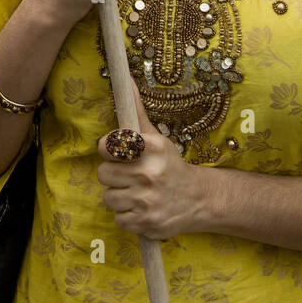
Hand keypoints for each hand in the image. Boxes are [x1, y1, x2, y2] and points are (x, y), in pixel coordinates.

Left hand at [97, 80, 204, 238]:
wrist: (198, 198)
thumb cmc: (169, 164)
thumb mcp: (157, 137)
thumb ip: (136, 112)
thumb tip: (126, 79)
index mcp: (150, 148)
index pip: (108, 146)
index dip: (107, 149)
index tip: (115, 152)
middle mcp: (148, 173)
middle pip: (103, 174)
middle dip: (113, 175)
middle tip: (129, 175)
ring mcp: (147, 200)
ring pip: (108, 198)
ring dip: (119, 196)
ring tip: (136, 192)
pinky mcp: (146, 222)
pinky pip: (118, 218)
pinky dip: (127, 215)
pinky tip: (141, 207)